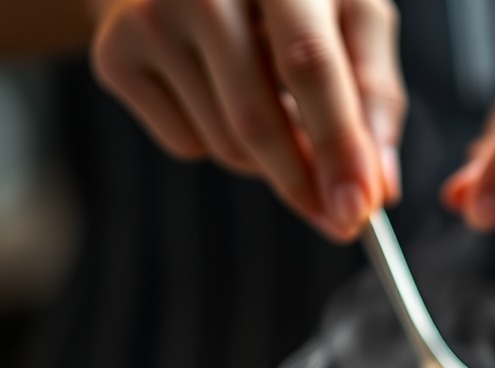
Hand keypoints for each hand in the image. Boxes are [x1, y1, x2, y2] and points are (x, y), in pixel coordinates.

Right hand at [89, 0, 405, 239]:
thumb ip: (375, 95)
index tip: (357, 211)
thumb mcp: (350, 19)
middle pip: (257, 120)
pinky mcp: (115, 55)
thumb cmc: (288, 0)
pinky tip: (222, 100)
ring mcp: (149, 16)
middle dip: (303, 183)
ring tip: (274, 113)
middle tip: (337, 219)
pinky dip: (220, 146)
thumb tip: (379, 186)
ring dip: (267, 161)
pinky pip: (188, 145)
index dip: (338, 146)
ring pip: (228, 145)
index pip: (310, 66)